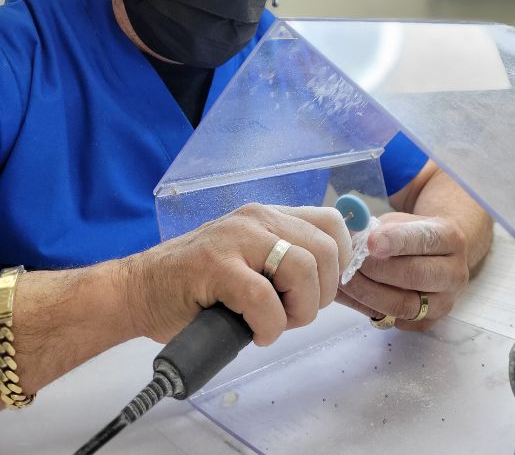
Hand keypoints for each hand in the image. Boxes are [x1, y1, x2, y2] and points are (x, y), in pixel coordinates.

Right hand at [122, 203, 351, 346]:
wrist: (139, 290)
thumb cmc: (198, 284)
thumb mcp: (251, 260)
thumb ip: (285, 259)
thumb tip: (332, 280)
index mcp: (270, 216)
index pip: (332, 223)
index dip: (340, 262)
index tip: (321, 291)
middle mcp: (257, 218)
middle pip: (325, 250)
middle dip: (322, 294)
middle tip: (293, 314)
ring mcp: (236, 239)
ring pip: (302, 269)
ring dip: (297, 311)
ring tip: (272, 323)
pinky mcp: (215, 266)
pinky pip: (264, 299)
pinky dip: (268, 326)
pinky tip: (253, 333)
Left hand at [336, 212, 468, 330]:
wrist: (434, 257)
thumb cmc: (409, 235)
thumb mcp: (396, 221)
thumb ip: (375, 230)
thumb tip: (347, 239)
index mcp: (448, 237)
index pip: (424, 239)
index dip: (396, 241)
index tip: (370, 242)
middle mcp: (454, 272)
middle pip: (415, 275)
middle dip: (376, 270)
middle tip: (350, 262)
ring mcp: (444, 301)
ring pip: (404, 304)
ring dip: (368, 293)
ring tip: (345, 280)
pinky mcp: (429, 322)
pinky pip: (395, 320)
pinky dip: (366, 308)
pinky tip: (350, 295)